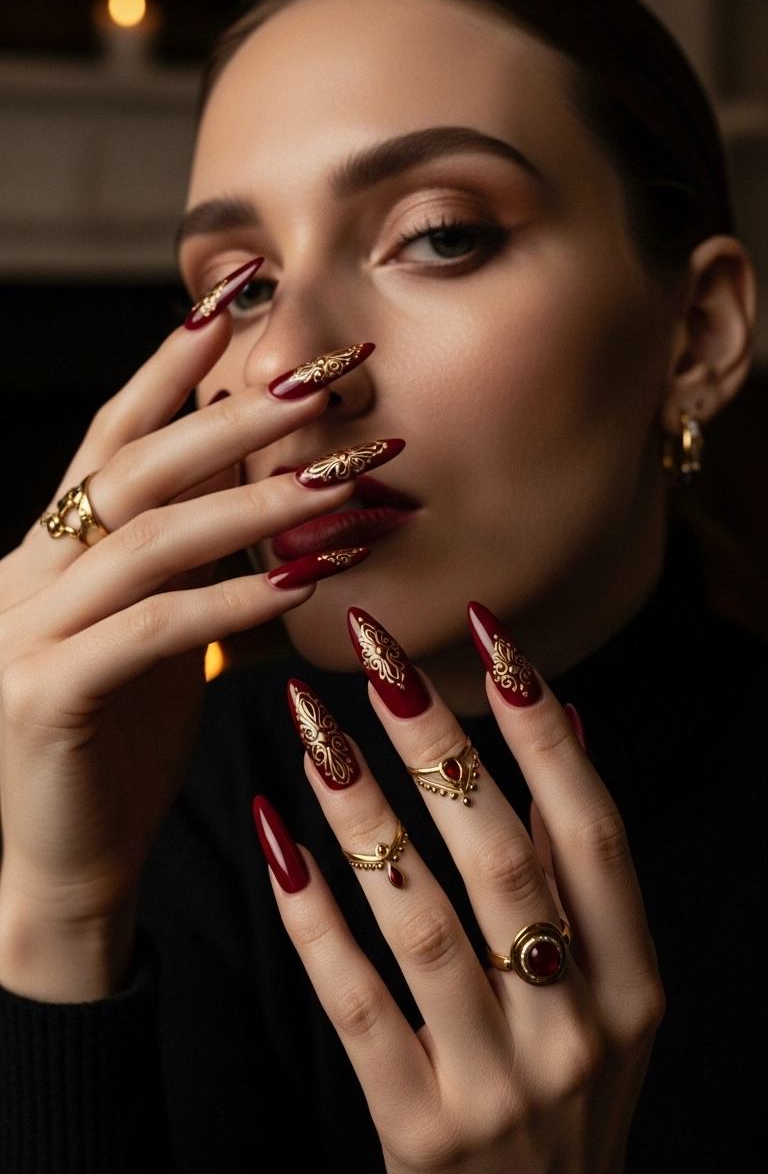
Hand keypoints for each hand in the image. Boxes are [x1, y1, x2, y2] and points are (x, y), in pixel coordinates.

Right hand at [0, 272, 372, 1001]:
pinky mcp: (43, 696)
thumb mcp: (162, 639)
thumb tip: (267, 486)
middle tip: (323, 378)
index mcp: (51, 554)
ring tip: (340, 482)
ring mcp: (24, 634)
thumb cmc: (119, 752)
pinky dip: (228, 601)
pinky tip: (299, 583)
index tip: (236, 304)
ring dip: (253, 504)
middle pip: (135, 469)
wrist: (61, 869)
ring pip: (148, 540)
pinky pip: (150, 631)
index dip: (170, 368)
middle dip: (232, 416)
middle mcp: (25, 576)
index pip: (114, 441)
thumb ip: (192, 565)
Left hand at [260, 606, 663, 1173]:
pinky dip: (315, 921)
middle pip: (500, 859)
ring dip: (363, 815)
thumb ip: (582, 867)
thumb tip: (568, 725)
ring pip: (422, 921)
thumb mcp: (611, 987)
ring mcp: (501, 1083)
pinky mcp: (421, 1125)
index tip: (489, 636)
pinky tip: (280, 844)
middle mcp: (577, 1025)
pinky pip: (358, 1004)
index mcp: (632, 978)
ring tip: (313, 730)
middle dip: (437, 746)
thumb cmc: (571, 1091)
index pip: (592, 831)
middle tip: (375, 656)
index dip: (542, 728)